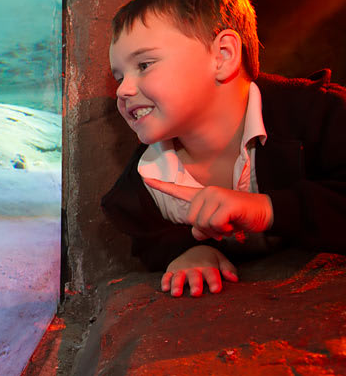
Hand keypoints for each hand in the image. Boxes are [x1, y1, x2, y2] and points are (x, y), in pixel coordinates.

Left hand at [143, 178, 273, 240]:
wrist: (266, 213)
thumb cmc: (240, 219)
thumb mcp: (218, 225)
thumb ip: (202, 228)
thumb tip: (196, 232)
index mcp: (202, 196)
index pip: (178, 190)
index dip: (161, 186)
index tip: (145, 178)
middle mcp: (206, 192)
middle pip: (190, 220)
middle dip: (206, 230)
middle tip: (223, 226)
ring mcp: (215, 195)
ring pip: (201, 224)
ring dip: (216, 231)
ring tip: (230, 223)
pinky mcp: (225, 202)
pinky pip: (214, 224)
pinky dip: (224, 229)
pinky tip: (234, 223)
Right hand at [163, 245, 237, 296]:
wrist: (195, 250)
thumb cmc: (211, 260)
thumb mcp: (221, 260)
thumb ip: (228, 269)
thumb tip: (234, 279)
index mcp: (207, 266)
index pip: (211, 273)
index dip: (214, 281)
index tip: (216, 290)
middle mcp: (193, 268)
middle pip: (194, 276)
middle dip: (194, 284)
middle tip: (196, 293)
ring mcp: (181, 269)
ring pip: (178, 277)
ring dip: (177, 285)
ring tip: (176, 294)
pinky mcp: (171, 270)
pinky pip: (166, 276)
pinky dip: (165, 282)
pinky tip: (165, 289)